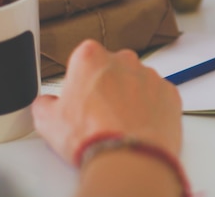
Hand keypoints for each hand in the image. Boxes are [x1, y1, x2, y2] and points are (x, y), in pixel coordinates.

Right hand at [32, 39, 182, 164]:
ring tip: (120, 124)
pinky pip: (158, 96)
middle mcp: (123, 60)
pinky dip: (151, 108)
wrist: (129, 157)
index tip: (80, 96)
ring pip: (137, 81)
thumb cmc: (92, 135)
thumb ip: (45, 104)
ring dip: (130, 97)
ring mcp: (149, 75)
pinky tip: (139, 126)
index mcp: (91, 57)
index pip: (84, 59)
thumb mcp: (48, 121)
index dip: (81, 80)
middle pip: (113, 68)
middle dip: (107, 86)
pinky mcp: (169, 92)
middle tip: (99, 114)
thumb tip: (46, 104)